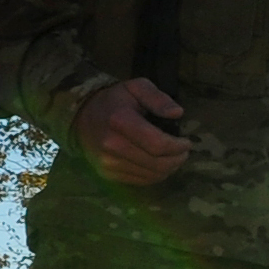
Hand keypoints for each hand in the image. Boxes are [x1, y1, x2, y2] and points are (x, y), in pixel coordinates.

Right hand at [77, 77, 193, 185]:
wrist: (82, 117)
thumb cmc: (115, 100)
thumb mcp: (136, 87)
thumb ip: (158, 98)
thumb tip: (177, 113)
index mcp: (120, 121)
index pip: (157, 144)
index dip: (178, 146)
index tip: (186, 142)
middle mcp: (112, 145)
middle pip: (156, 163)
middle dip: (177, 159)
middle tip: (184, 152)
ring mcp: (108, 163)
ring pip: (151, 175)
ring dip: (169, 169)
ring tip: (174, 158)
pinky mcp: (108, 174)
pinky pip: (140, 181)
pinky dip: (155, 175)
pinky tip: (160, 165)